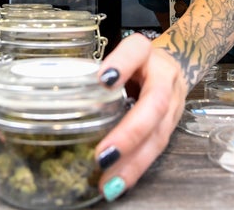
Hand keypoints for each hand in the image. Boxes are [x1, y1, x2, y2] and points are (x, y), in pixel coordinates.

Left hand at [94, 33, 186, 201]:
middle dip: (129, 133)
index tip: (103, 81)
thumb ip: (96, 71)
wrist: (175, 65)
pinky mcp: (172, 125)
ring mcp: (173, 103)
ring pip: (158, 134)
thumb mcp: (116, 56)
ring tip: (110, 182)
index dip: (122, 65)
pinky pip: (157, 149)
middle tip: (103, 155)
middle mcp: (164, 77)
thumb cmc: (135, 63)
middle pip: (153, 104)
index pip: (135, 51)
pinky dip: (137, 168)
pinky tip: (119, 183)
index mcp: (145, 52)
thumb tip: (58, 96)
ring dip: (133, 161)